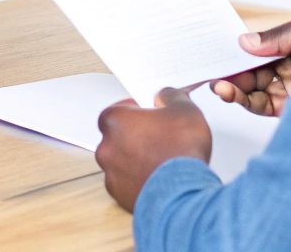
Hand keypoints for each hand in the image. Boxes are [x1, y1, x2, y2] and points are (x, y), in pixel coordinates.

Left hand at [95, 88, 212, 211]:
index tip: (153, 115)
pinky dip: (140, 180)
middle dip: (137, 136)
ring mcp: (110, 173)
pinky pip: (127, 183)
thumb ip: (170, 96)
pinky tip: (160, 178)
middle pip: (119, 135)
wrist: (184, 193)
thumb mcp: (185, 109)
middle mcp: (106, 146)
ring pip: (122, 161)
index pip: (119, 109)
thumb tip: (164, 95)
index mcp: (114, 120)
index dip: (139, 111)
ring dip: (137, 159)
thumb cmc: (180, 151)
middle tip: (161, 138)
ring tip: (163, 161)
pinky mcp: (119, 195)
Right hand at [211, 10, 290, 116]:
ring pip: (253, 90)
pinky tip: (229, 91)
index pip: (262, 48)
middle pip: (254, 70)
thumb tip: (245, 42)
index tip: (220, 49)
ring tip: (219, 84)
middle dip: (233, 70)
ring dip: (233, 87)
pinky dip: (242, 99)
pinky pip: (260, 105)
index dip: (241, 49)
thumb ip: (276, 36)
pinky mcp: (290, 110)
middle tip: (215, 69)